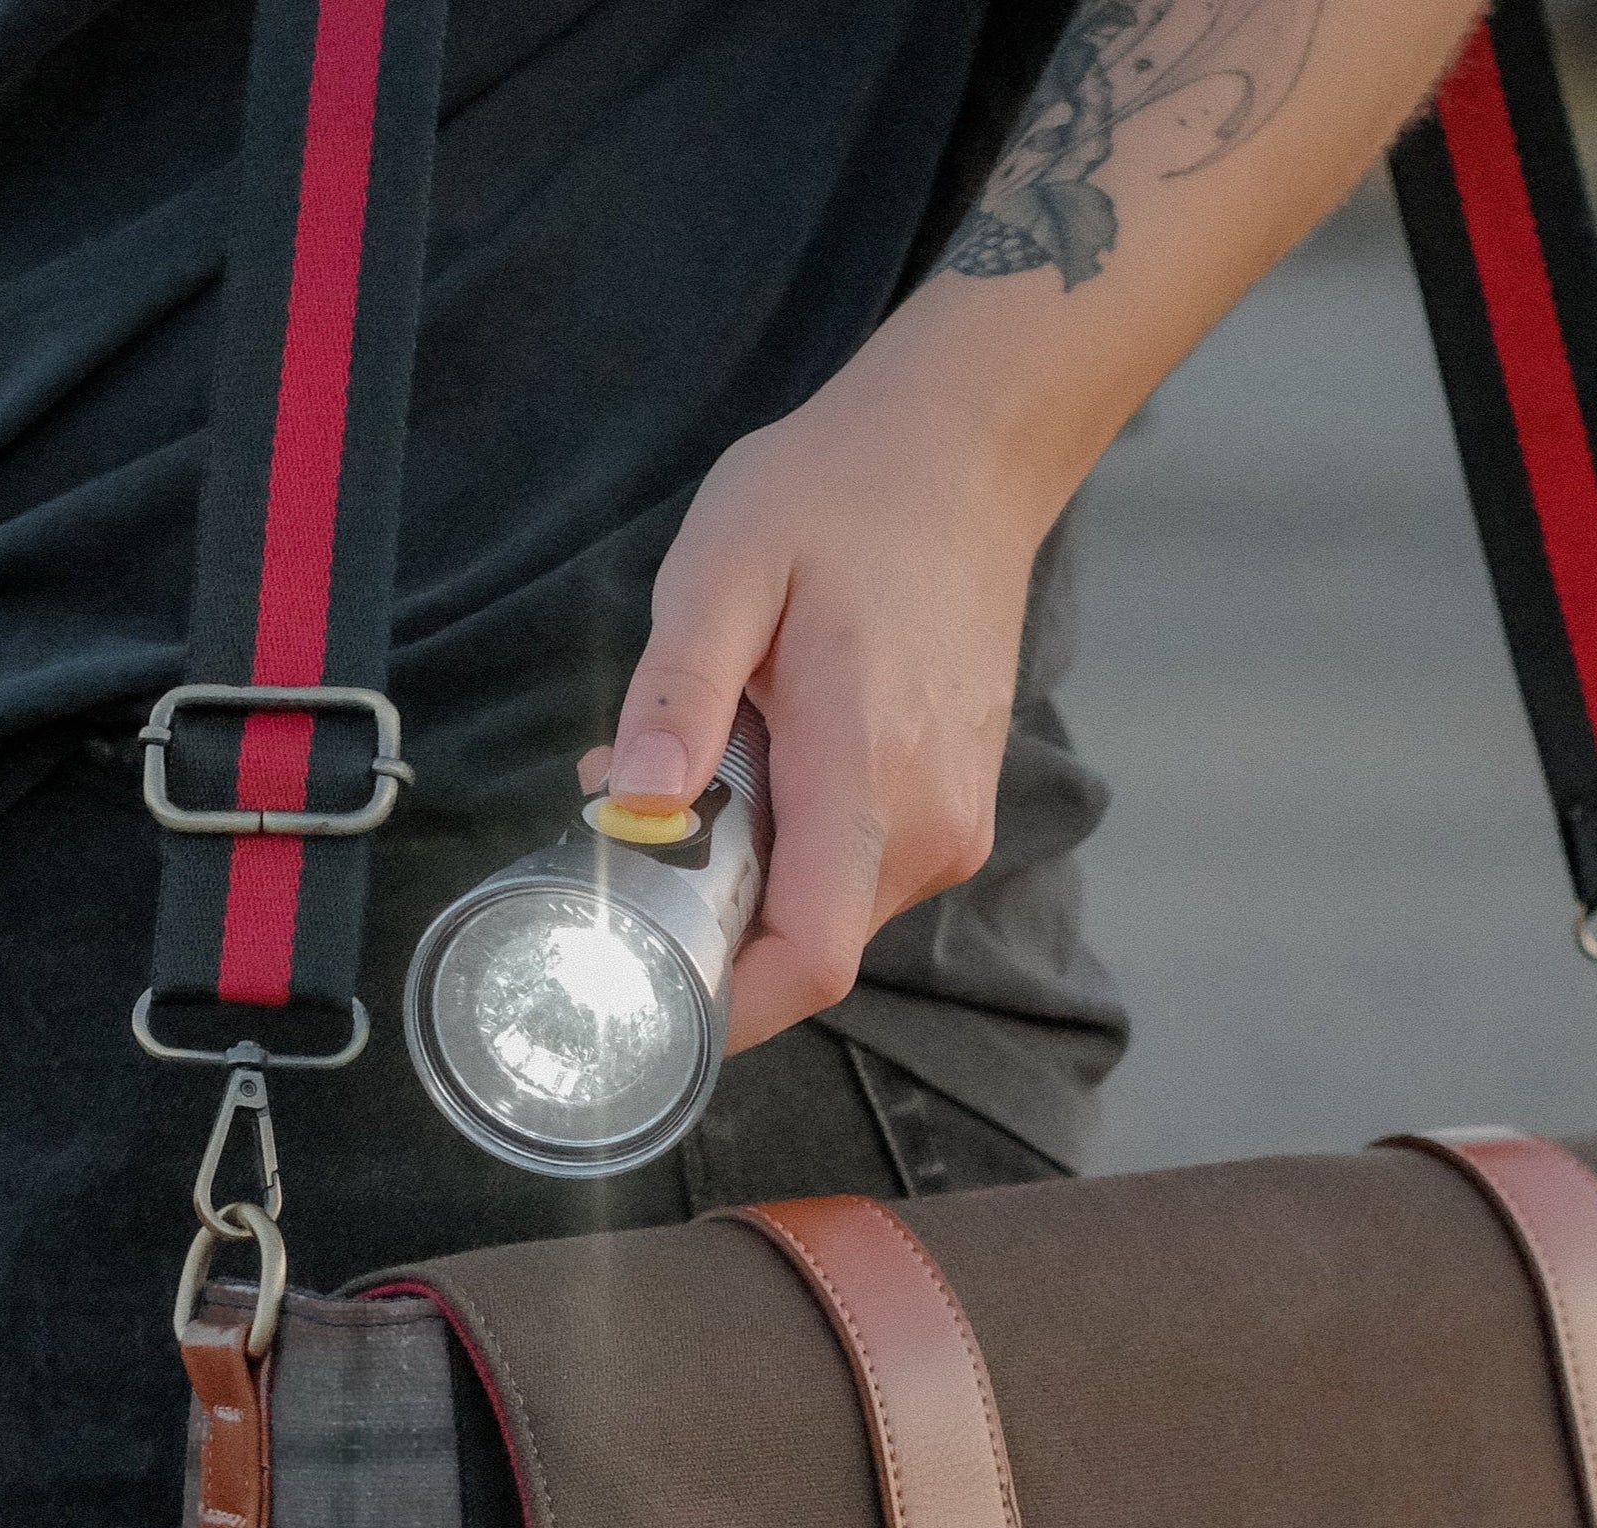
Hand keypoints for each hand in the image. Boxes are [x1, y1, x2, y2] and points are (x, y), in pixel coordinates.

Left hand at [586, 354, 1054, 1054]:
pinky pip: (855, 877)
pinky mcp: (954, 816)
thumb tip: (632, 806)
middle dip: (706, 917)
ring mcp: (952, 827)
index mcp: (868, 775)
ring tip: (704, 765)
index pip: (806, 962)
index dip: (721, 1005)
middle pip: (803, 949)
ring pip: (827, 917)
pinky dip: (791, 850)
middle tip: (631, 818)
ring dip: (746, 878)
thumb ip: (676, 695)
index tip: (640, 982)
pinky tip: (762, 760)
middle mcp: (929, 826)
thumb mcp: (724, 568)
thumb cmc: (838, 495)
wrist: (965, 453)